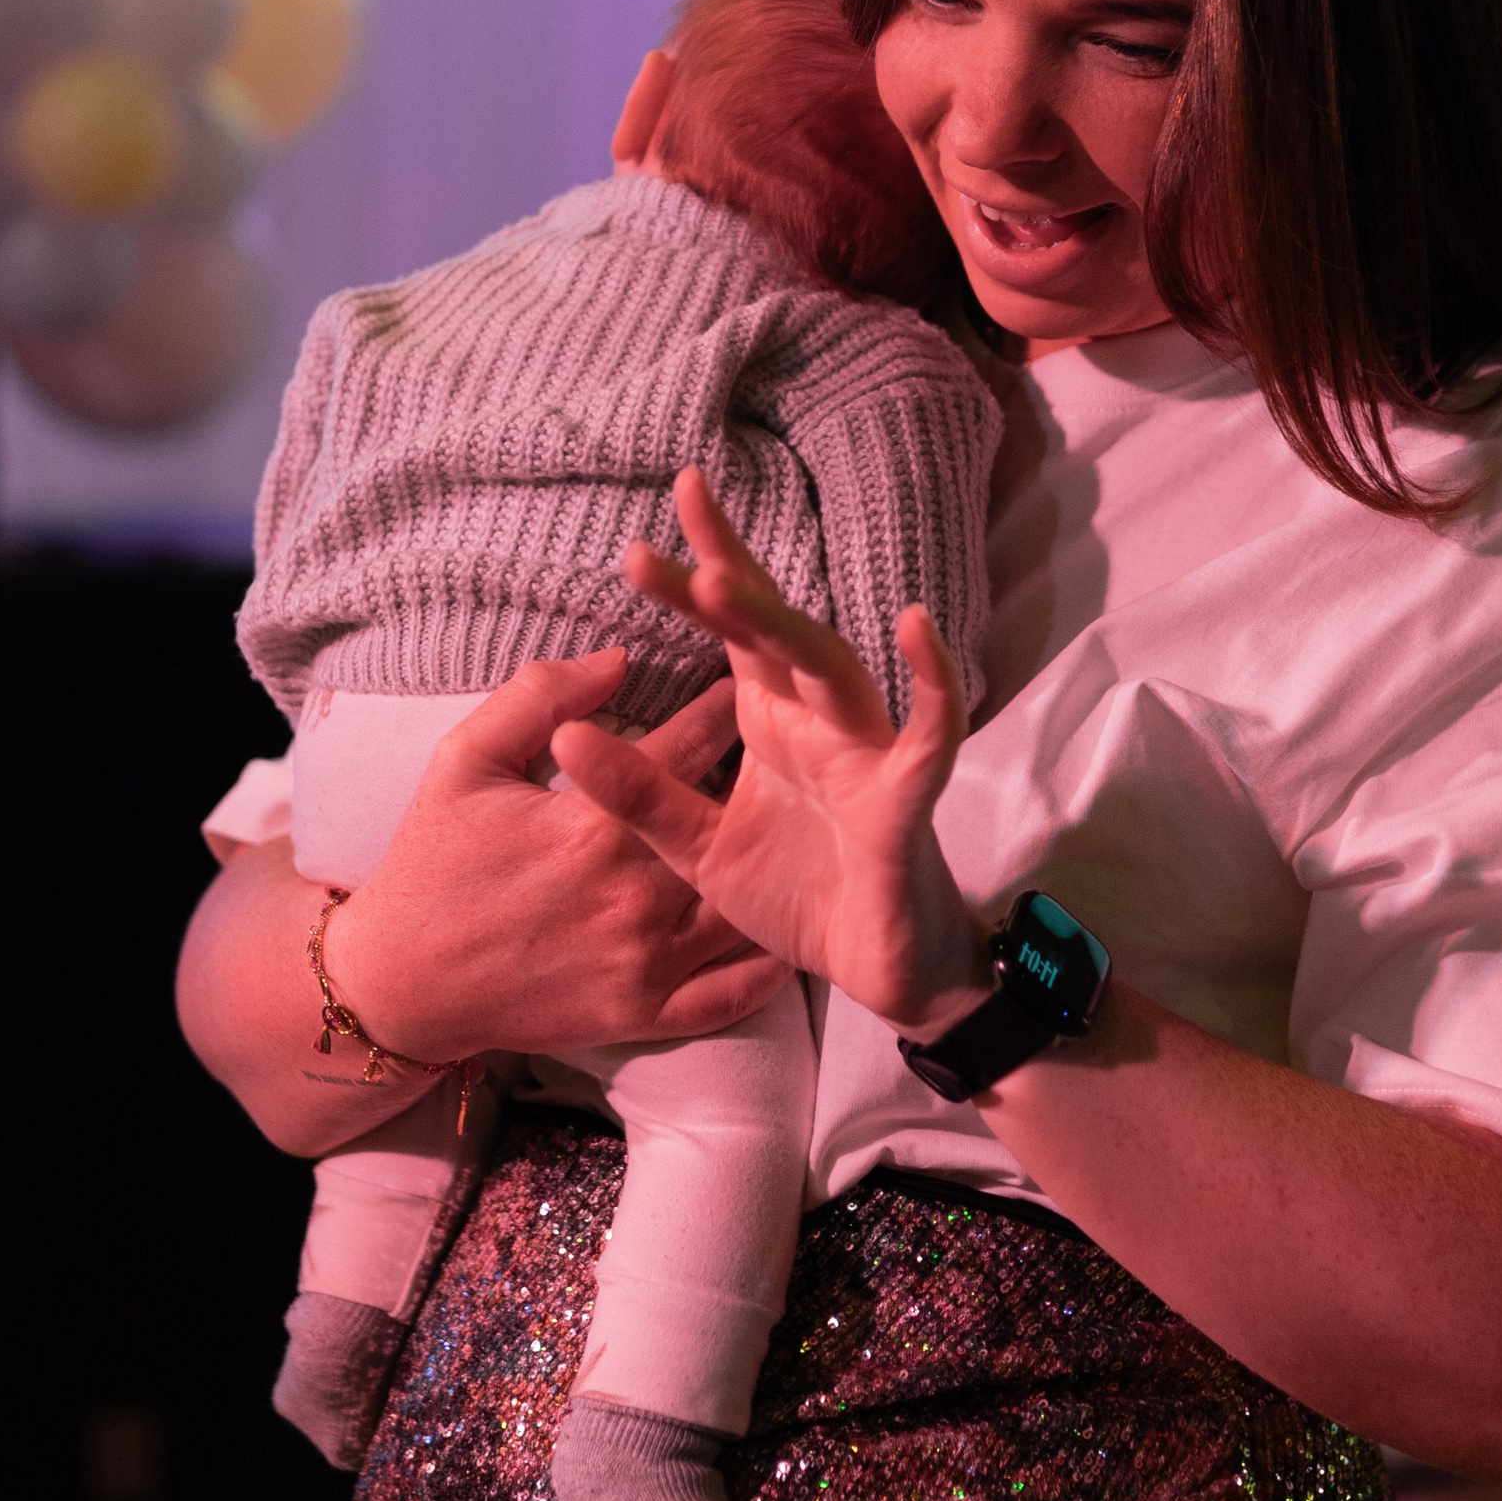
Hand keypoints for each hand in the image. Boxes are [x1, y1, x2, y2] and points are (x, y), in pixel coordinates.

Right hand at [322, 647, 786, 1065]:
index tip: (746, 683)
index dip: (725, 705)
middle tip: (787, 755)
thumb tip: (620, 658)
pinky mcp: (641, 1013)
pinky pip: (729, 995)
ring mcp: (642, 960)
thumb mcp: (465, 759)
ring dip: (767, 869)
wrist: (399, 980)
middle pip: (729, 822)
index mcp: (594, 821)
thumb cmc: (432, 860)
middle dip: (761, 785)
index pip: (691, 745)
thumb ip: (539, 696)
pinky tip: (778, 933)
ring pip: (741, 907)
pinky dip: (764, 971)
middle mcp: (632, 891)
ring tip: (788, 834)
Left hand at [550, 470, 984, 1031]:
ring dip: (783, 624)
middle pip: (772, 632)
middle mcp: (817, 722)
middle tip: (662, 530)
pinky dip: (932, 683)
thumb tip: (569, 738)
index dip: (693, 580)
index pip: (728, 635)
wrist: (873, 970)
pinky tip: (916, 630)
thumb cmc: (798, 893)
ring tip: (722, 582)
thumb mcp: (696, 847)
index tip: (638, 536)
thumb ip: (640, 794)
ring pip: (830, 668)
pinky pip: (930, 734)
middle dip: (724, 578)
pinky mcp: (905, 801)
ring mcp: (866, 753)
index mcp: (769, 723)